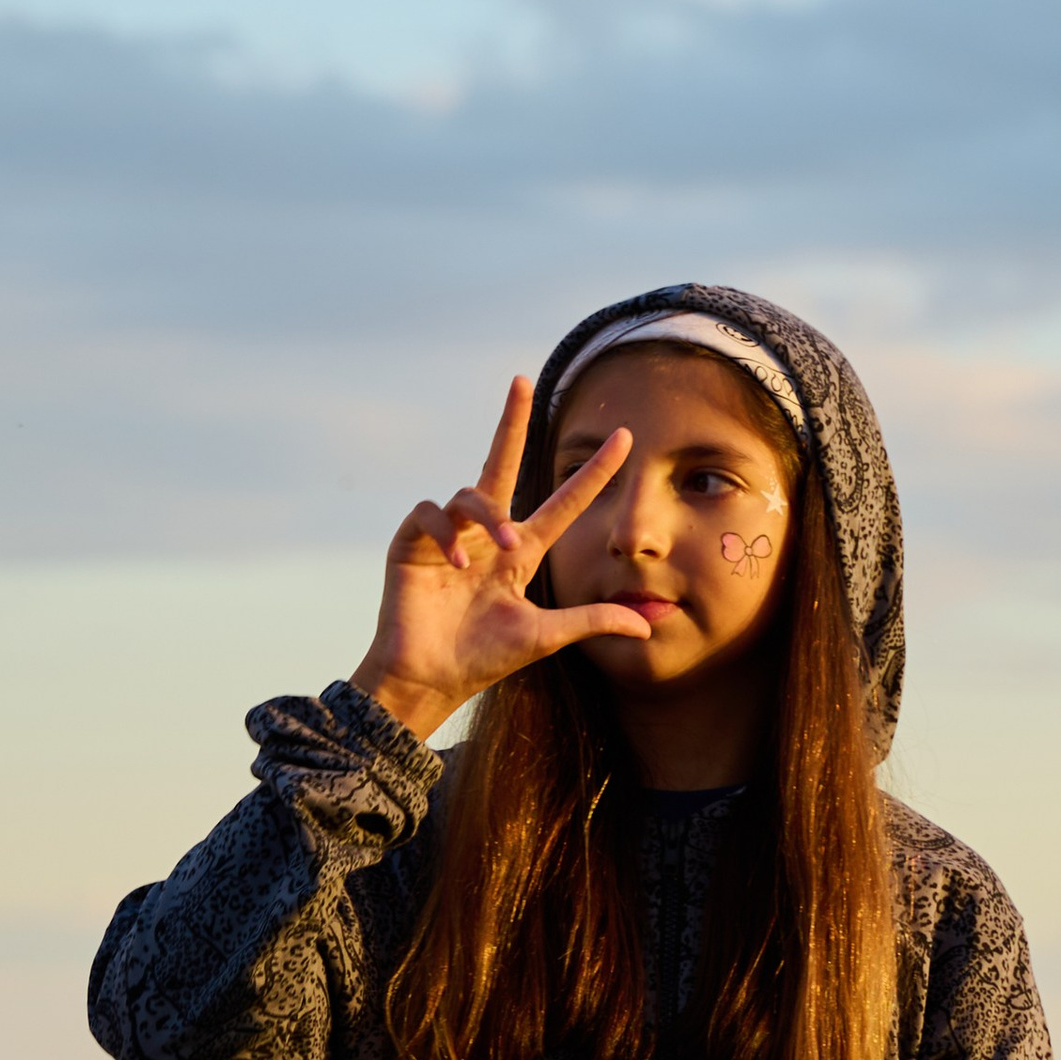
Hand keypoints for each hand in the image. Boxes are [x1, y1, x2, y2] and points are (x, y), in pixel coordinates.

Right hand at [351, 376, 652, 740]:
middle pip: (502, 464)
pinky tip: (457, 565)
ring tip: (498, 552)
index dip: (593, 474)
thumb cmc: (483, 658)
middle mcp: (488, 534)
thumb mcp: (546, 636)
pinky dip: (446, 533)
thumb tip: (648, 625)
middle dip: (511, 423)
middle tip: (521, 381)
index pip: (564, 503)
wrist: (430, 678)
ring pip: (472, 493)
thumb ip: (592, 622)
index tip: (624, 439)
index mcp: (521, 551)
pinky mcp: (412, 544)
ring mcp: (450, 536)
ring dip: (490, 517)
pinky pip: (430, 513)